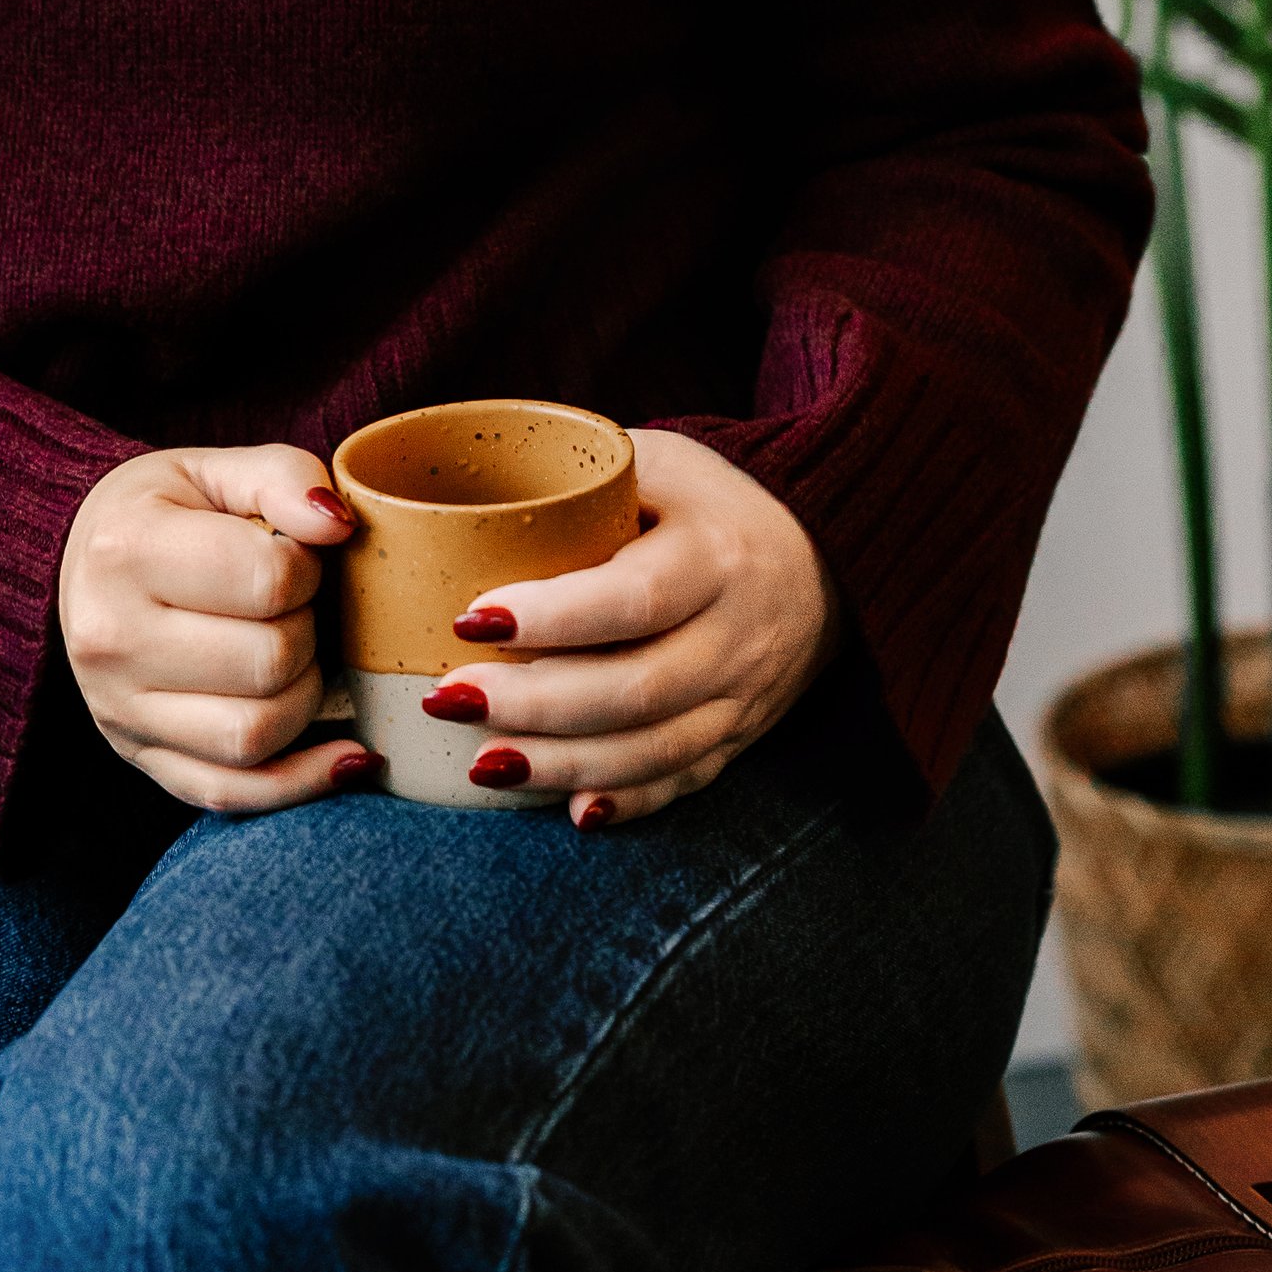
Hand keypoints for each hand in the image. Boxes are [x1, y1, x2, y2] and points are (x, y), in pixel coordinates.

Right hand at [56, 442, 369, 814]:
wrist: (76, 567)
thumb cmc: (160, 515)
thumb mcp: (212, 470)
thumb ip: (282, 477)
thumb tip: (339, 525)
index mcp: (127, 549)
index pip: (268, 579)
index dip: (307, 568)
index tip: (292, 557)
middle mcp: (111, 638)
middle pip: (269, 662)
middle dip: (308, 632)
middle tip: (293, 609)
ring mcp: (120, 710)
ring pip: (257, 735)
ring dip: (306, 697)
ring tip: (294, 659)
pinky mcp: (141, 759)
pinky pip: (234, 794)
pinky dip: (303, 782)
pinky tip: (346, 752)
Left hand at [426, 429, 841, 829]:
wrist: (822, 555)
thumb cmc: (705, 501)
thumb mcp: (655, 462)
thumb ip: (576, 481)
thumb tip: (455, 504)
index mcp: (715, 553)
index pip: (633, 598)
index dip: (552, 618)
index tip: (472, 619)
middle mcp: (738, 632)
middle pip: (637, 689)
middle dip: (534, 704)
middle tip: (449, 699)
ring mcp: (744, 694)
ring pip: (655, 749)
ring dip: (562, 765)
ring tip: (482, 763)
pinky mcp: (740, 736)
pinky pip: (683, 781)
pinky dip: (626, 800)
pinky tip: (569, 810)